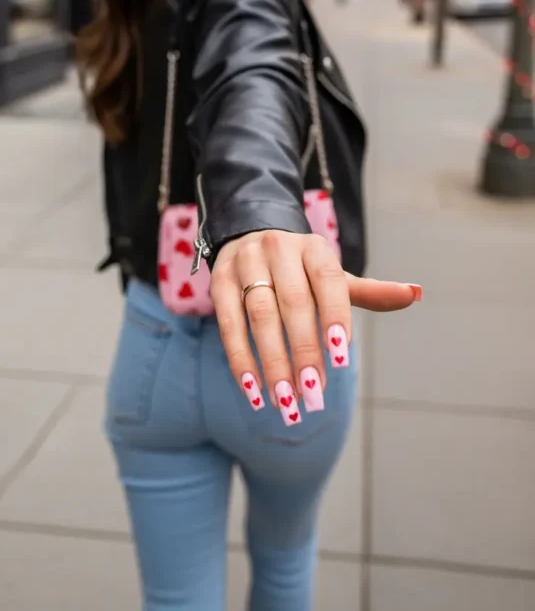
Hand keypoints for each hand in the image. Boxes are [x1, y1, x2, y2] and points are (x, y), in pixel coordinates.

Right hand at [210, 230, 420, 422]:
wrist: (250, 232)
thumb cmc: (301, 268)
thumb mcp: (333, 276)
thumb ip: (369, 292)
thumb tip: (415, 294)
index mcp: (314, 248)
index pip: (328, 281)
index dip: (335, 316)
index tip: (341, 356)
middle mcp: (279, 250)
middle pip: (292, 303)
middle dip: (304, 351)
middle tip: (314, 395)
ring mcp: (246, 263)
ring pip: (259, 316)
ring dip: (273, 362)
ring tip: (285, 402)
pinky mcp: (219, 280)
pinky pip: (228, 323)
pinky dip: (240, 359)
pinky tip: (253, 390)